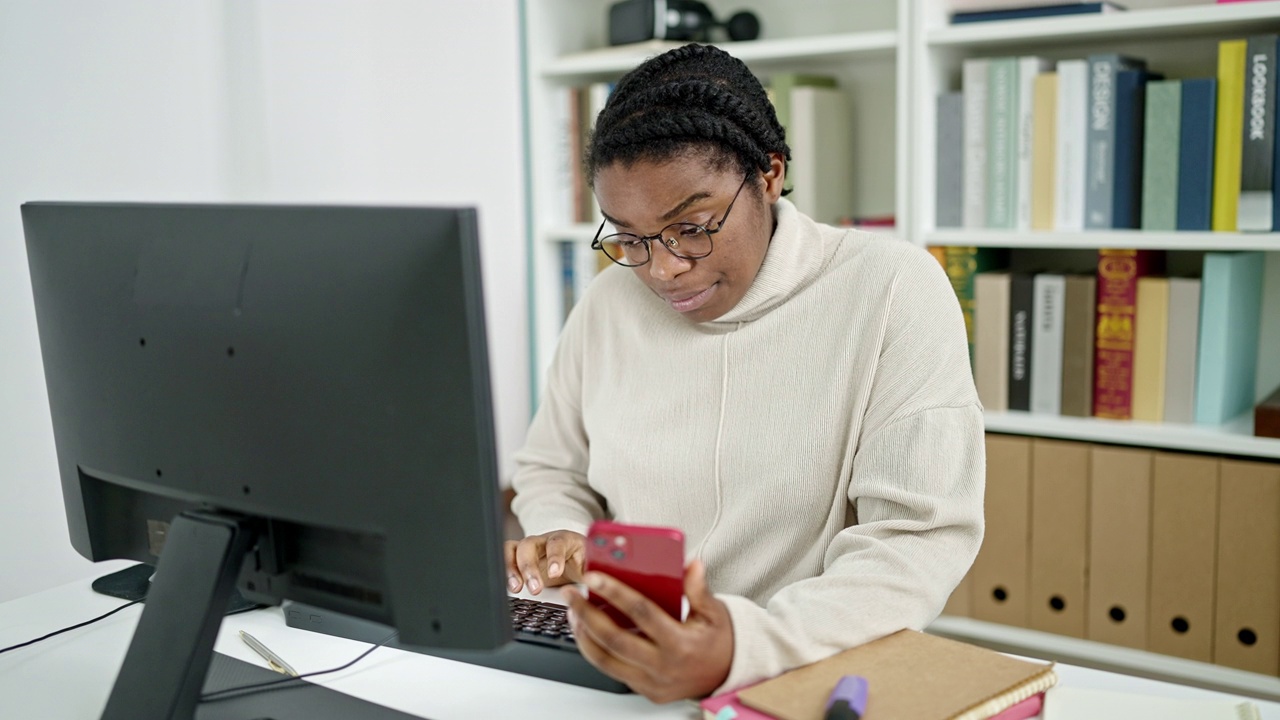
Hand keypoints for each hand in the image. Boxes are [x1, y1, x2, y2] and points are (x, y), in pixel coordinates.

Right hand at [503, 530, 584, 594]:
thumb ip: (592, 571)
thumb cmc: (583, 560)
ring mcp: (529, 548)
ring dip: (510, 568)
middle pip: (529, 544)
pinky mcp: (519, 558)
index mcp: (565, 539)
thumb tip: (595, 581)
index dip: (554, 557)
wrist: (574, 557)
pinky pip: (505, 557)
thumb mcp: (591, 565)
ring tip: (515, 588)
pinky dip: (504, 570)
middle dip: (529, 567)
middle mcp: (543, 540)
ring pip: (512, 549)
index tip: (554, 573)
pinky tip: (508, 586)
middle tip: (535, 588)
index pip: (557, 543)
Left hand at [562, 559, 733, 702]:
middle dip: (586, 613)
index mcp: (680, 643)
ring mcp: (652, 683)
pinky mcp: (645, 691)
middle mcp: (663, 666)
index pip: (641, 613)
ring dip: (583, 634)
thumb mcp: (714, 611)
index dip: (615, 592)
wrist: (729, 675)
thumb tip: (692, 564)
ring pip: (605, 660)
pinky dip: (595, 651)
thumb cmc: (719, 640)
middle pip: (614, 639)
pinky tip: (587, 631)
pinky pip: (612, 671)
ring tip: (573, 611)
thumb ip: (698, 589)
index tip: (594, 576)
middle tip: (571, 593)